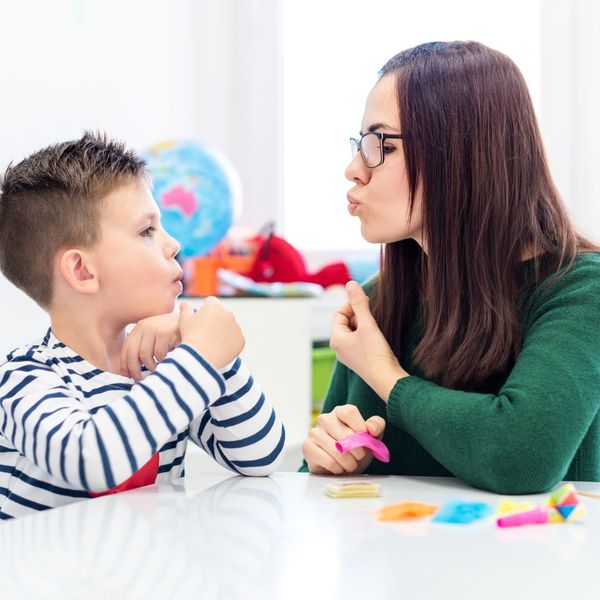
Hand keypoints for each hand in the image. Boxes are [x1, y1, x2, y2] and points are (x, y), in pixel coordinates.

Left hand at [121, 312, 179, 380]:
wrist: (195, 323)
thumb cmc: (175, 335)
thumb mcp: (156, 338)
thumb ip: (144, 348)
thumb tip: (126, 372)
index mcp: (140, 327)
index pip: (126, 349)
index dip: (125, 365)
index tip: (128, 376)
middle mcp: (145, 326)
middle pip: (132, 353)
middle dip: (134, 370)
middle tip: (140, 379)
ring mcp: (155, 328)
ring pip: (145, 356)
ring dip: (151, 367)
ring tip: (157, 369)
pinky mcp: (166, 332)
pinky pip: (158, 355)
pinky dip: (162, 361)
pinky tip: (167, 361)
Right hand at [179, 298, 244, 368]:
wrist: (200, 357)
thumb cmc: (190, 337)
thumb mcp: (184, 320)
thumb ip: (185, 309)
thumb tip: (185, 304)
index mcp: (214, 306)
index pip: (211, 302)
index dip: (205, 310)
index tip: (201, 319)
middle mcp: (228, 314)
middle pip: (222, 315)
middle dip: (216, 321)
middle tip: (206, 333)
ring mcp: (236, 327)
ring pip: (230, 327)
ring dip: (224, 332)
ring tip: (213, 343)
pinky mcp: (241, 339)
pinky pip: (236, 340)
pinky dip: (230, 343)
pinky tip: (220, 349)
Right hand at [303, 404, 385, 474]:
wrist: (342, 466)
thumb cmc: (357, 447)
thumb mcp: (372, 436)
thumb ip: (377, 426)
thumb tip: (372, 429)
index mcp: (340, 411)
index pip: (349, 412)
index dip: (360, 427)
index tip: (366, 439)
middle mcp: (324, 419)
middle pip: (345, 434)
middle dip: (358, 451)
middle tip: (360, 456)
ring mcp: (314, 432)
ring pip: (337, 451)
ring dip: (349, 463)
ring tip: (350, 464)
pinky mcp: (307, 447)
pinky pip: (329, 461)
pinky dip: (338, 468)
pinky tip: (338, 467)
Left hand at [330, 281, 405, 400]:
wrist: (387, 379)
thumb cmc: (376, 353)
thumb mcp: (367, 325)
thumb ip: (359, 303)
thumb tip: (350, 284)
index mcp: (336, 339)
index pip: (338, 314)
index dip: (351, 305)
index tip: (366, 303)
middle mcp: (339, 348)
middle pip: (345, 322)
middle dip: (358, 314)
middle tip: (372, 314)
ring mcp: (348, 355)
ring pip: (353, 331)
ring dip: (363, 324)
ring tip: (376, 326)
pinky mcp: (359, 360)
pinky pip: (359, 340)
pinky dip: (367, 334)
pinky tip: (378, 336)